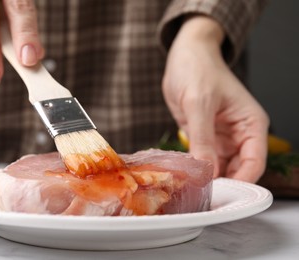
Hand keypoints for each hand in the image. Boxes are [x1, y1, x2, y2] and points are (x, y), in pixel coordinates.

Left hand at [162, 15, 268, 182]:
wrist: (184, 57)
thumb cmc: (198, 70)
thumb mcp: (199, 103)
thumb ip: (203, 138)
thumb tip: (207, 171)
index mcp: (250, 124)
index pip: (254, 162)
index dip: (241, 180)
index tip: (222, 191)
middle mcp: (239, 134)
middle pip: (237, 168)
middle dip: (223, 181)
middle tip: (203, 192)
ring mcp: (221, 137)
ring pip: (219, 166)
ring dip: (208, 176)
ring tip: (192, 185)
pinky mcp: (204, 137)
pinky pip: (203, 158)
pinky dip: (196, 167)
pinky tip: (186, 173)